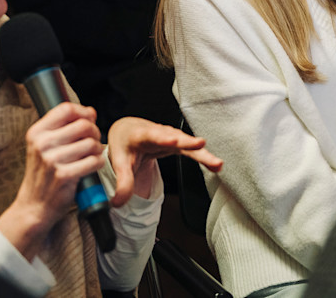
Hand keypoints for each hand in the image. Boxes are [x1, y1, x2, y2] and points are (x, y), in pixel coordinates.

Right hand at [0, 102, 105, 259]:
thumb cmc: (43, 174)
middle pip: (83, 125)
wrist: (33, 206)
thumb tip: (90, 112)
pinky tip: (92, 166)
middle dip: (94, 132)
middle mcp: (41, 144)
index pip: (66, 109)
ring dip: (97, 149)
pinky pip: (94, 161)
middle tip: (93, 142)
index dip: (83, 112)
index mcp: (36, 133)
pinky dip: (98, 163)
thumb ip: (63, 127)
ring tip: (91, 156)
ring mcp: (52, 160)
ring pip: (91, 143)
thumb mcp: (43, 146)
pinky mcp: (64, 176)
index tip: (89, 119)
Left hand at [107, 117, 222, 207]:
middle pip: (174, 137)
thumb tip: (117, 204)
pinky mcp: (178, 143)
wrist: (129, 131)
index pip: (152, 136)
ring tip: (217, 164)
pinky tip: (216, 165)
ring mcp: (170, 137)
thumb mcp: (119, 162)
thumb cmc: (125, 143)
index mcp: (140, 134)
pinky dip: (203, 156)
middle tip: (201, 144)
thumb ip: (122, 183)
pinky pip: (191, 150)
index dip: (163, 138)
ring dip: (201, 152)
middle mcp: (158, 133)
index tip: (173, 141)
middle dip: (187, 141)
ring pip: (187, 143)